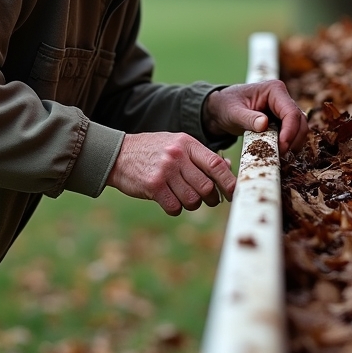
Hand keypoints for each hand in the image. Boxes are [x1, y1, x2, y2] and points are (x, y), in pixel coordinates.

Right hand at [106, 132, 235, 215]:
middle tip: (208, 199)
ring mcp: (165, 171)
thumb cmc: (154, 151)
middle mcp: (178, 156)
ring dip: (192, 204)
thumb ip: (201, 156)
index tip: (233, 192)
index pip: (216, 164)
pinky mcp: (153, 186)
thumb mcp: (178, 145)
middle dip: (211, 198)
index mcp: (188, 143)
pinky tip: (169, 200)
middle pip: (207, 186)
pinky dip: (176, 209)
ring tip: (184, 197)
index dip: (229, 181)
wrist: (118, 154)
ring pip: (192, 199)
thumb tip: (227, 167)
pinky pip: (175, 207)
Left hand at [202, 80, 307, 155]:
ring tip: (280, 155)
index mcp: (274, 90)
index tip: (282, 147)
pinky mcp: (282, 120)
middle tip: (281, 155)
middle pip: (300, 121)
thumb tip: (264, 124)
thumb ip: (248, 118)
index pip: (290, 112)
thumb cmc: (226, 106)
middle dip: (294, 139)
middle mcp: (283, 98)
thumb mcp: (233, 112)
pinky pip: (292, 133)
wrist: (220, 109)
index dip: (290, 131)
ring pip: (300, 128)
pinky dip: (289, 144)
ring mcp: (283, 109)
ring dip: (293, 143)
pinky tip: (279, 153)